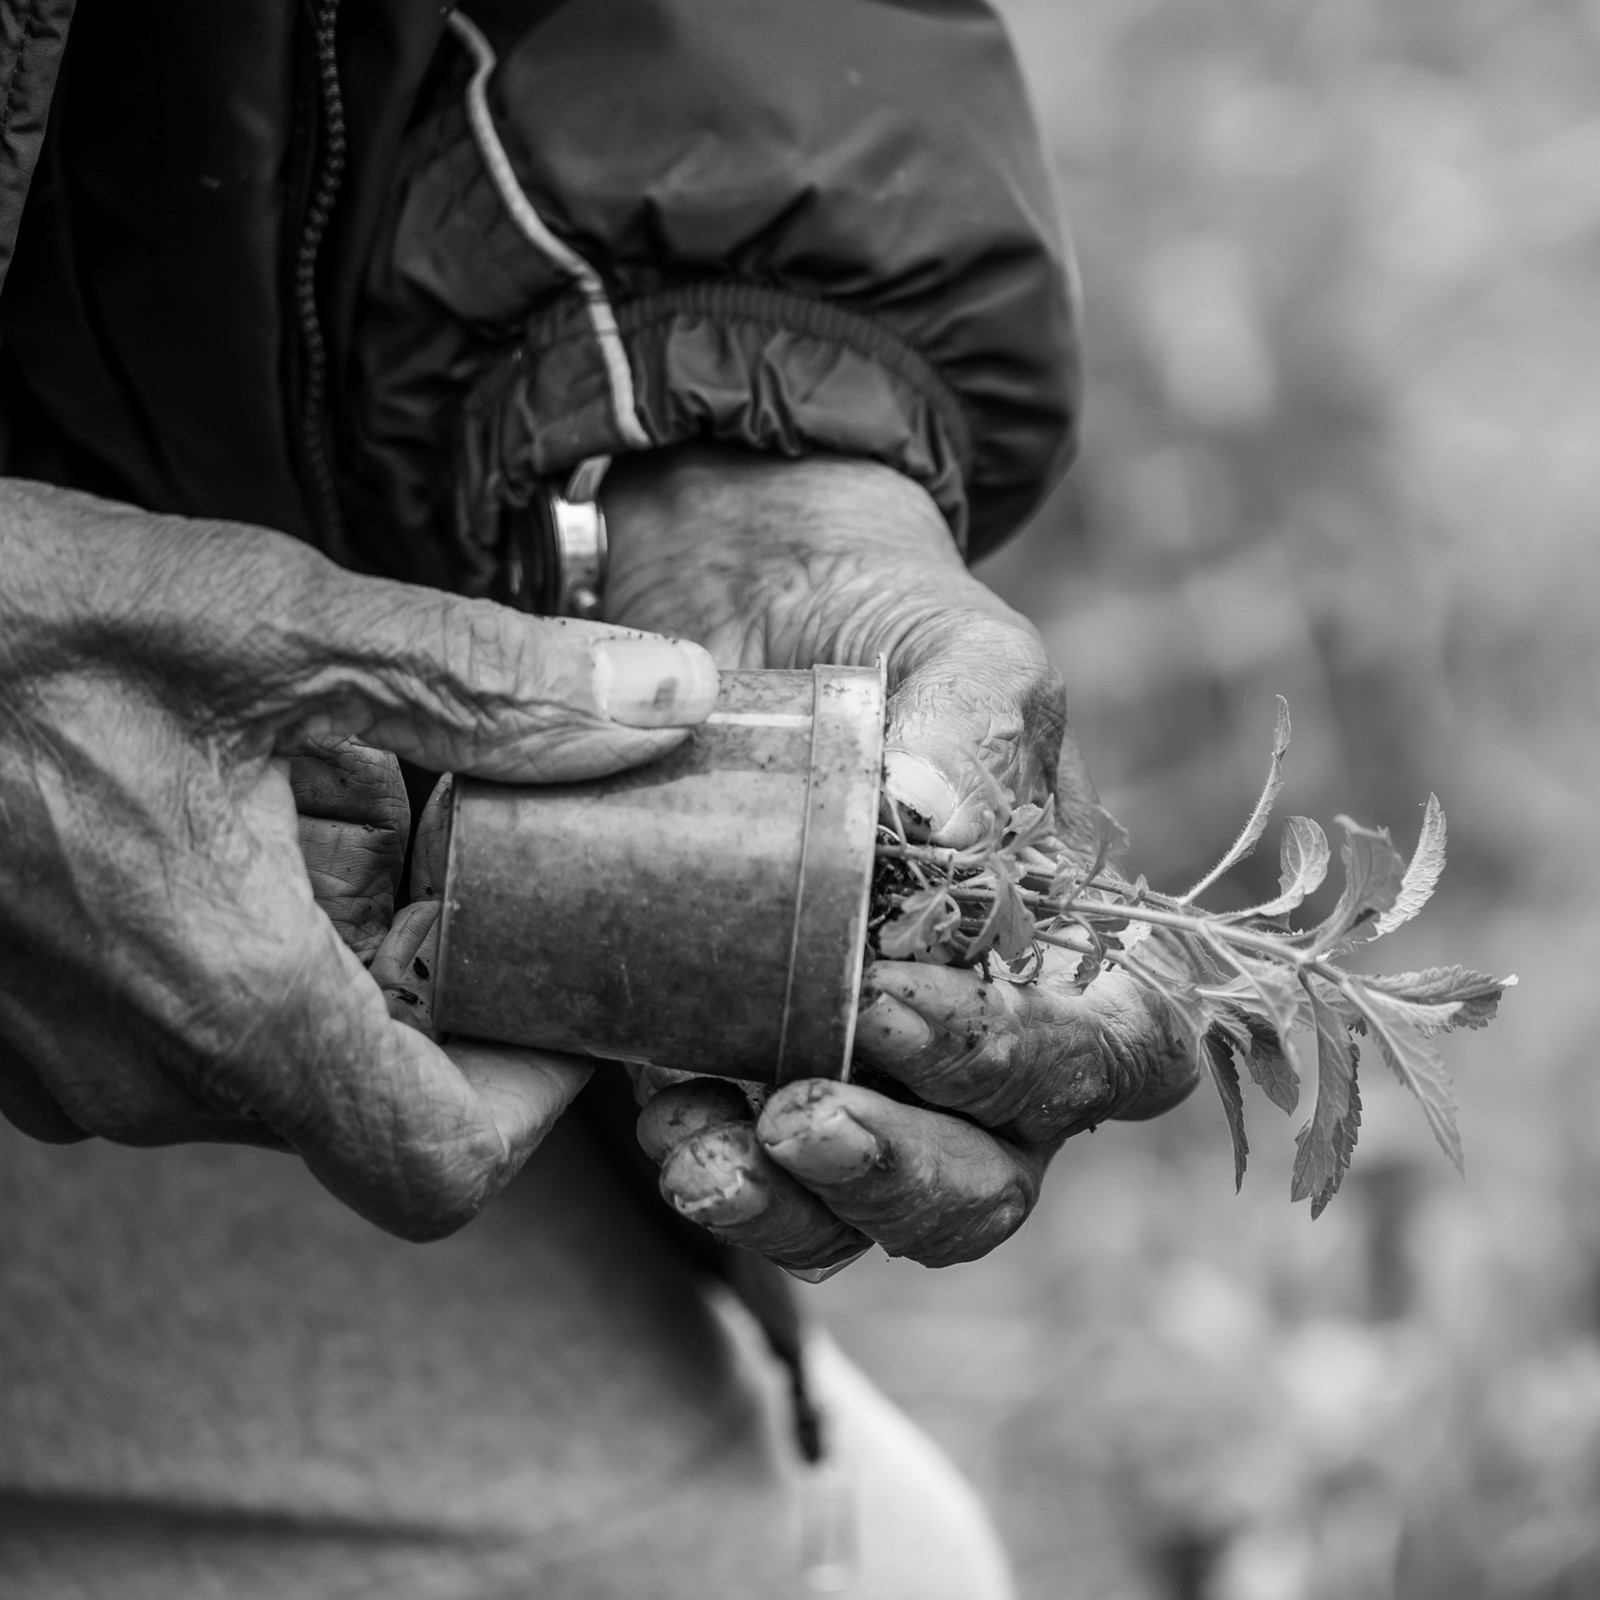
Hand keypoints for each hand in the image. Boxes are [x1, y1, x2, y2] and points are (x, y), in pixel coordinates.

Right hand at [0, 480, 717, 1238]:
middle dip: (454, 982)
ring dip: (357, 948)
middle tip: (486, 853)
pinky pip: (197, 1022)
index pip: (440, 1162)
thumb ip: (483, 680)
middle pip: (375, 1096)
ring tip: (362, 803)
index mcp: (225, 998)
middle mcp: (147, 1069)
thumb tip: (657, 696)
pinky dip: (264, 939)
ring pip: (286, 1054)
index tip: (576, 990)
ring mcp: (78, 1062)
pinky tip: (253, 811)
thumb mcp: (267, 627)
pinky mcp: (37, 1027)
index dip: (542, 1094)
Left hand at [603, 446, 1197, 1269]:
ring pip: (874, 1214)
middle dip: (909, 1174)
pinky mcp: (750, 1066)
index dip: (1034, 1063)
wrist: (736, 603)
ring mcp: (867, 1066)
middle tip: (802, 1113)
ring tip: (702, 1150)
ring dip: (798, 1207)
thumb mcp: (951, 645)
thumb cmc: (881, 618)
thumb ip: (971, 727)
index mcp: (1070, 937)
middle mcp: (984, 1027)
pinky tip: (659, 1119)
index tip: (897, 999)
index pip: (1123, 1054)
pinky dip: (714, 1175)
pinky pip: (757, 1180)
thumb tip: (936, 824)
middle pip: (999, 1175)